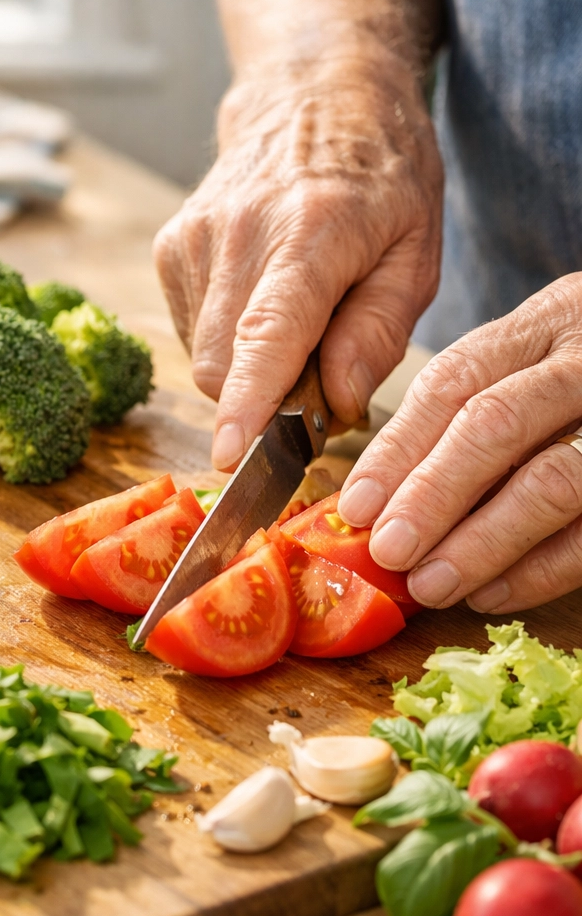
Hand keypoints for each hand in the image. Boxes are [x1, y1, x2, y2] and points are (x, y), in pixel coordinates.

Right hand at [153, 55, 443, 470]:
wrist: (311, 96)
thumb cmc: (378, 175)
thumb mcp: (416, 251)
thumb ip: (378, 333)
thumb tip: (332, 404)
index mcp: (311, 231)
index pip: (266, 332)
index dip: (247, 400)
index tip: (230, 454)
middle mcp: (237, 233)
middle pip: (223, 364)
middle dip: (263, 396)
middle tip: (316, 369)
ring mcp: (193, 238)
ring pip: (202, 356)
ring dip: (245, 367)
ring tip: (292, 319)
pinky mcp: (170, 247)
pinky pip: (189, 332)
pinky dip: (225, 340)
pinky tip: (257, 299)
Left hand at [337, 276, 581, 611]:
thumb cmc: (580, 375)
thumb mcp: (528, 362)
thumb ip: (460, 415)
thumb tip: (372, 503)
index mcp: (543, 323)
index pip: (454, 381)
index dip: (398, 449)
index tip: (356, 507)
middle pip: (497, 425)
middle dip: (433, 495)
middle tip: (389, 552)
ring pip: (553, 480)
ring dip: (482, 542)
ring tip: (430, 585)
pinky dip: (541, 568)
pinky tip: (491, 592)